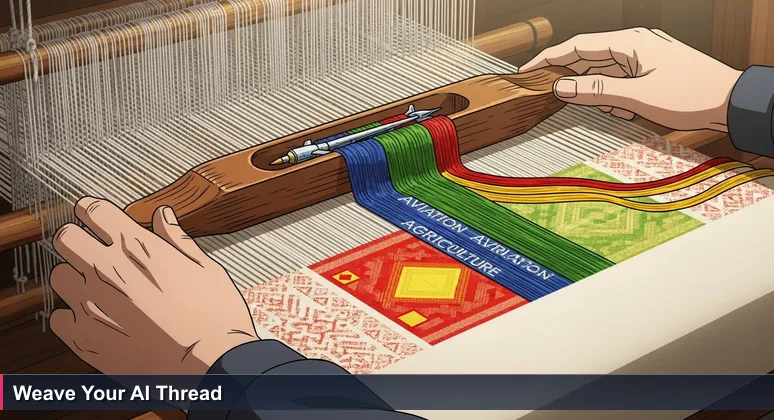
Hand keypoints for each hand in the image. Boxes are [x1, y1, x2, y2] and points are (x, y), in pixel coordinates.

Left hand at [50, 197, 257, 374]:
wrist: (209, 365)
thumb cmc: (215, 318)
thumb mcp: (205, 267)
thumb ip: (177, 239)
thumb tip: (163, 216)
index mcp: (137, 246)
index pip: (93, 210)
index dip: (91, 209)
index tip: (92, 214)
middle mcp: (107, 270)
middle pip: (66, 238)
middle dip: (76, 239)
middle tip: (89, 249)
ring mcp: (91, 305)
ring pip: (58, 276)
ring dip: (73, 277)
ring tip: (95, 288)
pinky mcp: (84, 338)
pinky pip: (59, 318)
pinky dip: (71, 316)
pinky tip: (93, 319)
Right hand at [520, 28, 742, 130]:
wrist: (731, 102)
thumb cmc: (691, 95)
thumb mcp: (636, 97)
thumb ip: (594, 91)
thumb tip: (560, 87)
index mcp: (629, 42)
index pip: (577, 46)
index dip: (549, 59)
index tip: (528, 71)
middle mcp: (635, 44)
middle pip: (589, 59)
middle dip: (576, 82)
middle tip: (558, 98)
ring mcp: (644, 56)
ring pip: (605, 73)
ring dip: (601, 94)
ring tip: (614, 110)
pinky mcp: (651, 69)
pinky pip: (621, 80)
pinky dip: (616, 96)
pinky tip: (626, 110)